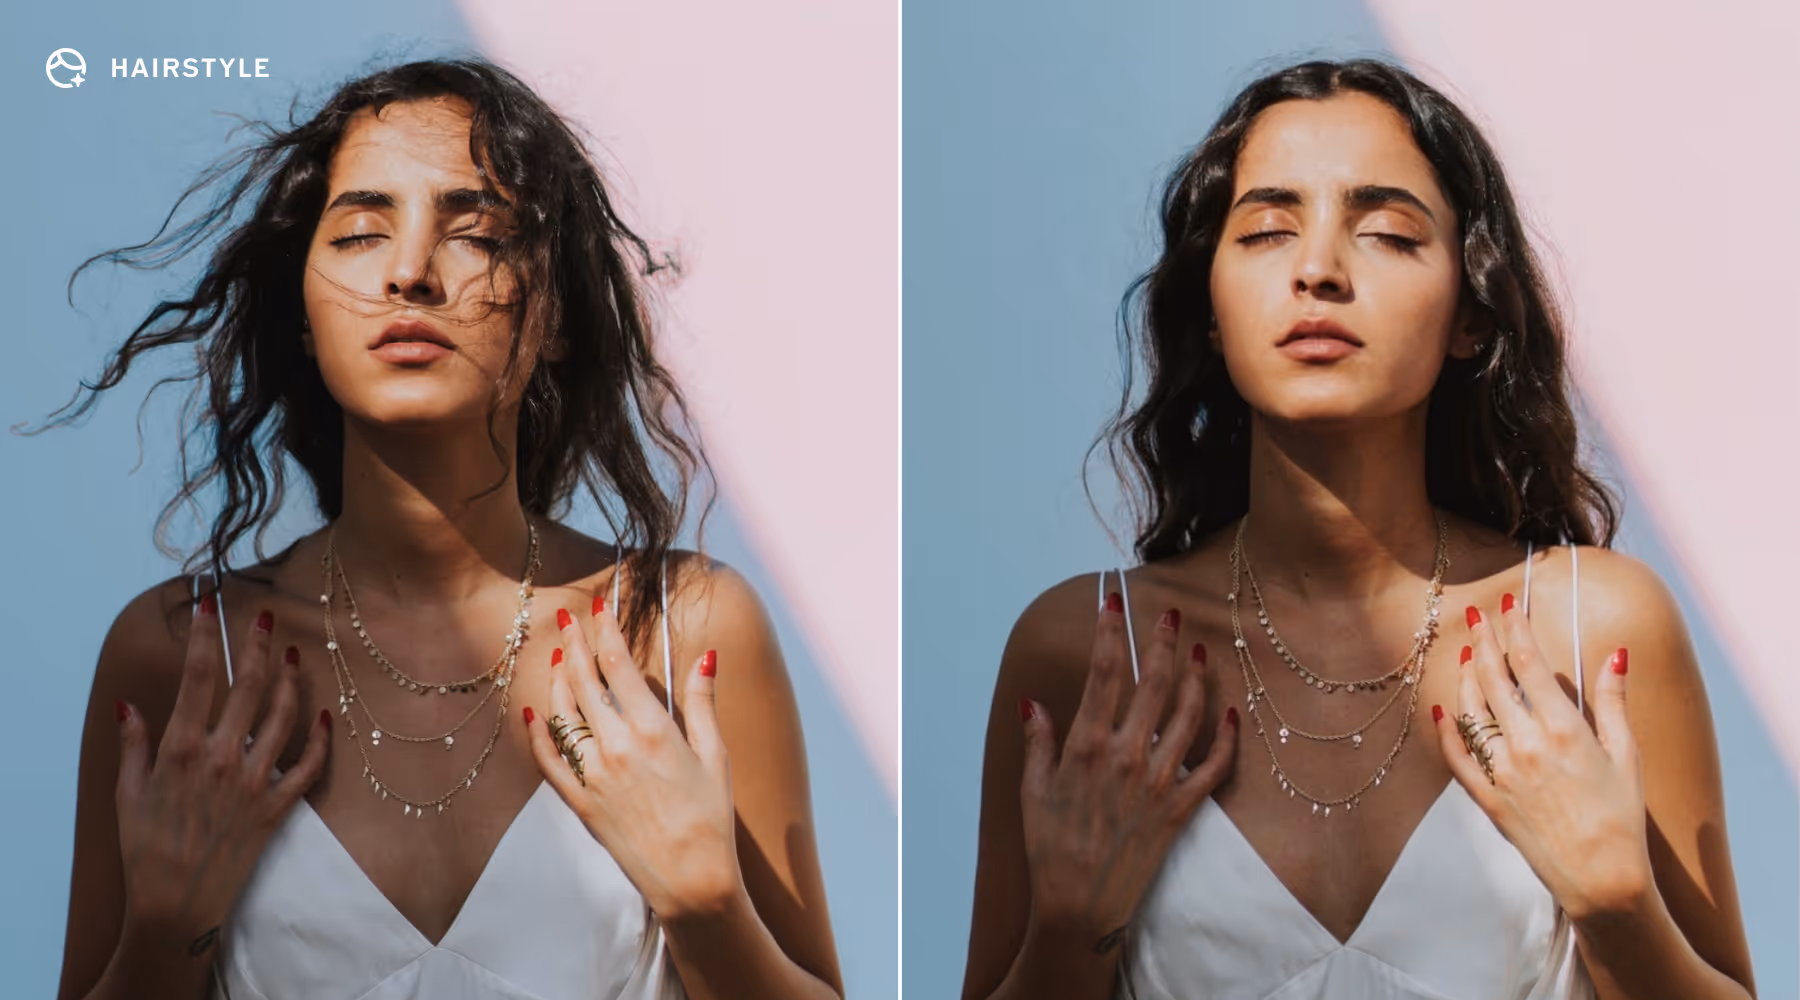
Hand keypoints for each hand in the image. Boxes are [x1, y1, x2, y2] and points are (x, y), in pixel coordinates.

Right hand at [115, 596, 330, 953]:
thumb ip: (132, 744)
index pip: (197, 677)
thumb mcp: (127, 793)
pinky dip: (321, 738)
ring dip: (290, 681)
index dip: (205, 635)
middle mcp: (221, 758)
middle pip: (247, 686)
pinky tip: (326, 713)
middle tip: (265, 614)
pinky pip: (308, 765)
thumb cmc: (145, 849)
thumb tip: (128, 704)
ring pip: (283, 716)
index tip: (208, 602)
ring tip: (293, 654)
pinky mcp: (276, 807)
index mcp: (181, 749)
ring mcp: (253, 781)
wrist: (174, 905)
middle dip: (256, 645)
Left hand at [523, 598, 739, 923]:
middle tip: (567, 617)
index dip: (605, 629)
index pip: (619, 664)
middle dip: (574, 643)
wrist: (691, 879)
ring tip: (559, 657)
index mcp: (653, 730)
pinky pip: (548, 762)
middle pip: (584, 681)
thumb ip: (703, 703)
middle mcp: (616, 747)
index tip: (599, 606)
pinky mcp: (580, 803)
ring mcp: (593, 776)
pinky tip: (534, 714)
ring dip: (557, 680)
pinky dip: (536, 735)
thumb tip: (706, 656)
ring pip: (562, 714)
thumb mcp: (716, 755)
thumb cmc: (711, 818)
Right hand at [1018, 595, 1237, 952]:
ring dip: (1195, 677)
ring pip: (1187, 714)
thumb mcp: (1032, 791)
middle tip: (1168, 613)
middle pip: (1152, 682)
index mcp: (1086, 746)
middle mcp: (1127, 755)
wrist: (1079, 907)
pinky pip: (1214, 765)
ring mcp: (1158, 781)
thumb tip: (1033, 703)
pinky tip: (1231, 712)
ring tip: (1198, 650)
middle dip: (1161, 641)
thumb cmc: (1049, 849)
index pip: (1103, 673)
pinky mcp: (1180, 808)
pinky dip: (1227, 737)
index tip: (1112, 602)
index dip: (1109, 631)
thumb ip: (1037, 742)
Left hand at [1433, 596, 1650, 921]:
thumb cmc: (1623, 817)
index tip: (1508, 603)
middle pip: (1493, 678)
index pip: (1529, 662)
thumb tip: (1615, 654)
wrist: (1602, 878)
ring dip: (1466, 677)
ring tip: (1467, 654)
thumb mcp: (1628, 755)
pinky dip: (1446, 731)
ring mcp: (1501, 771)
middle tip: (1476, 615)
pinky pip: (1457, 757)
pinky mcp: (1487, 798)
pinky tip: (1442, 711)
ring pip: (1470, 710)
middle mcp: (1526, 745)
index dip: (1515, 627)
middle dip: (1483, 640)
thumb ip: (1614, 702)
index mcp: (1563, 729)